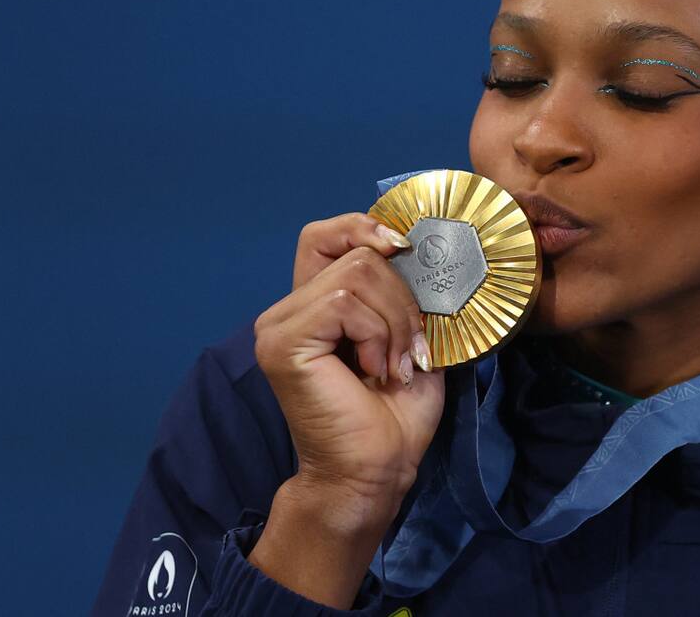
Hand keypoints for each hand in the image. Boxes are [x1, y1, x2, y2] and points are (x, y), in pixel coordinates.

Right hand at [253, 213, 444, 509]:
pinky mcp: (283, 342)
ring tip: (394, 366)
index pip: (325, 234)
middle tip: (410, 350)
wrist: (375, 473)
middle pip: (358, 253)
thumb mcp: (409, 338)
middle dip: (402, 298)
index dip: (364, 226)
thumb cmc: (393, 416)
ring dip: (395, 322)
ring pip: (358, 274)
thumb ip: (403, 292)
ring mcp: (278, 325)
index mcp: (313, 305)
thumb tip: (421, 248)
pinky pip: (345, 303)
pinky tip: (375, 371)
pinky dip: (377, 334)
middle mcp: (286, 310)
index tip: (403, 249)